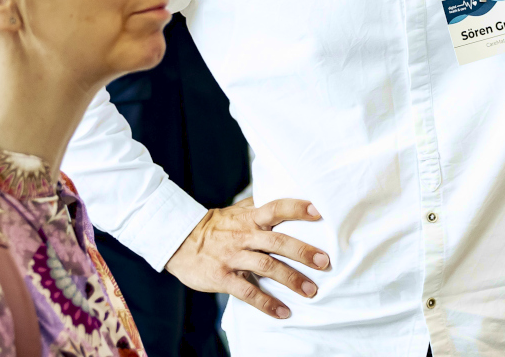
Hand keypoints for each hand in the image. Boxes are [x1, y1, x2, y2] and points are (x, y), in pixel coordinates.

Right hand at [165, 197, 330, 319]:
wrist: (180, 242)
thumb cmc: (216, 227)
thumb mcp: (236, 212)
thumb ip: (259, 206)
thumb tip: (284, 193)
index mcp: (249, 218)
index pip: (275, 207)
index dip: (296, 208)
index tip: (318, 211)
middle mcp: (243, 236)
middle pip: (276, 242)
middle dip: (302, 252)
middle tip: (324, 262)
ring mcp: (233, 257)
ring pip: (266, 267)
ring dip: (290, 279)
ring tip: (311, 291)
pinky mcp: (223, 277)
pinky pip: (248, 292)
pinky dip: (267, 303)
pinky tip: (282, 312)